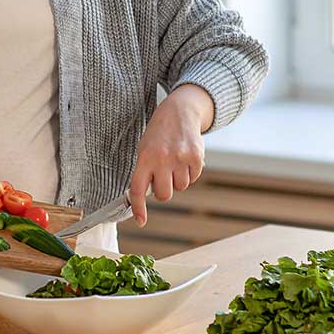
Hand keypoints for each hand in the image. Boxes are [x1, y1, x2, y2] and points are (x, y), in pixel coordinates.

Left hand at [128, 84, 214, 226]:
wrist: (179, 111)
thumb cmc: (159, 133)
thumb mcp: (145, 148)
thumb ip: (145, 171)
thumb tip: (146, 196)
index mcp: (145, 157)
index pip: (138, 189)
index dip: (139, 208)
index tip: (141, 221)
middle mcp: (162, 159)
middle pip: (164, 195)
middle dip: (165, 190)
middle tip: (164, 176)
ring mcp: (180, 158)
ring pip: (181, 187)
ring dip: (178, 179)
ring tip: (175, 161)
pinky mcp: (196, 157)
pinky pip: (193, 178)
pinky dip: (190, 172)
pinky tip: (185, 158)